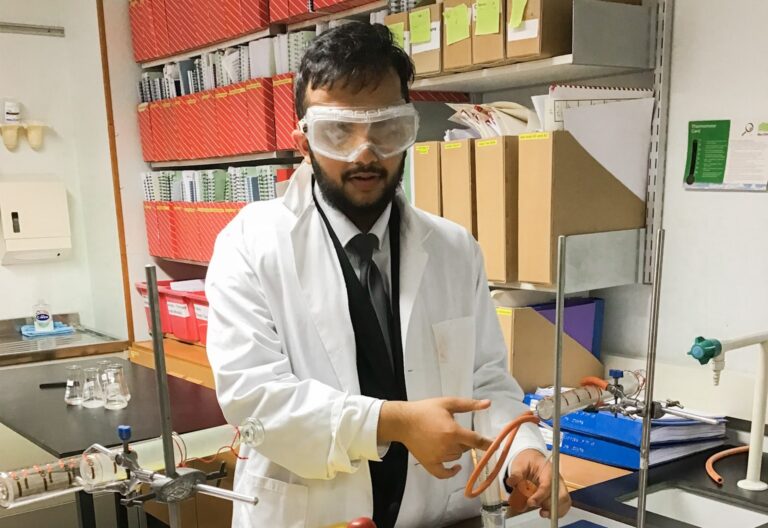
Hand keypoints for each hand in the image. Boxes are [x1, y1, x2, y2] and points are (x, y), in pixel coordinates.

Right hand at [378, 398, 492, 478]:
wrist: (403, 421)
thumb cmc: (426, 410)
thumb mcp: (447, 403)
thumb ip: (468, 405)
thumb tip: (488, 404)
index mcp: (454, 432)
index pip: (477, 441)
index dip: (488, 444)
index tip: (496, 445)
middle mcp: (448, 447)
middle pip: (466, 448)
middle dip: (464, 440)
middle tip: (453, 430)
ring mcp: (439, 457)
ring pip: (456, 456)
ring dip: (456, 449)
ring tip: (445, 437)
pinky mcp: (430, 464)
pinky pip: (444, 473)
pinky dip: (451, 472)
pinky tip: (456, 467)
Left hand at [506, 449, 570, 518]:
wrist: (532, 460)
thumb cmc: (527, 461)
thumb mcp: (519, 465)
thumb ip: (516, 474)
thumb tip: (510, 482)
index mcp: (548, 470)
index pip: (548, 484)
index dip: (540, 495)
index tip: (530, 502)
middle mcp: (557, 479)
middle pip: (561, 495)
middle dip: (550, 505)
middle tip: (537, 507)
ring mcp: (559, 487)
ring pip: (564, 502)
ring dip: (553, 510)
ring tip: (542, 512)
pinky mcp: (558, 495)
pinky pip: (563, 506)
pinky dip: (555, 512)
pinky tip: (545, 513)